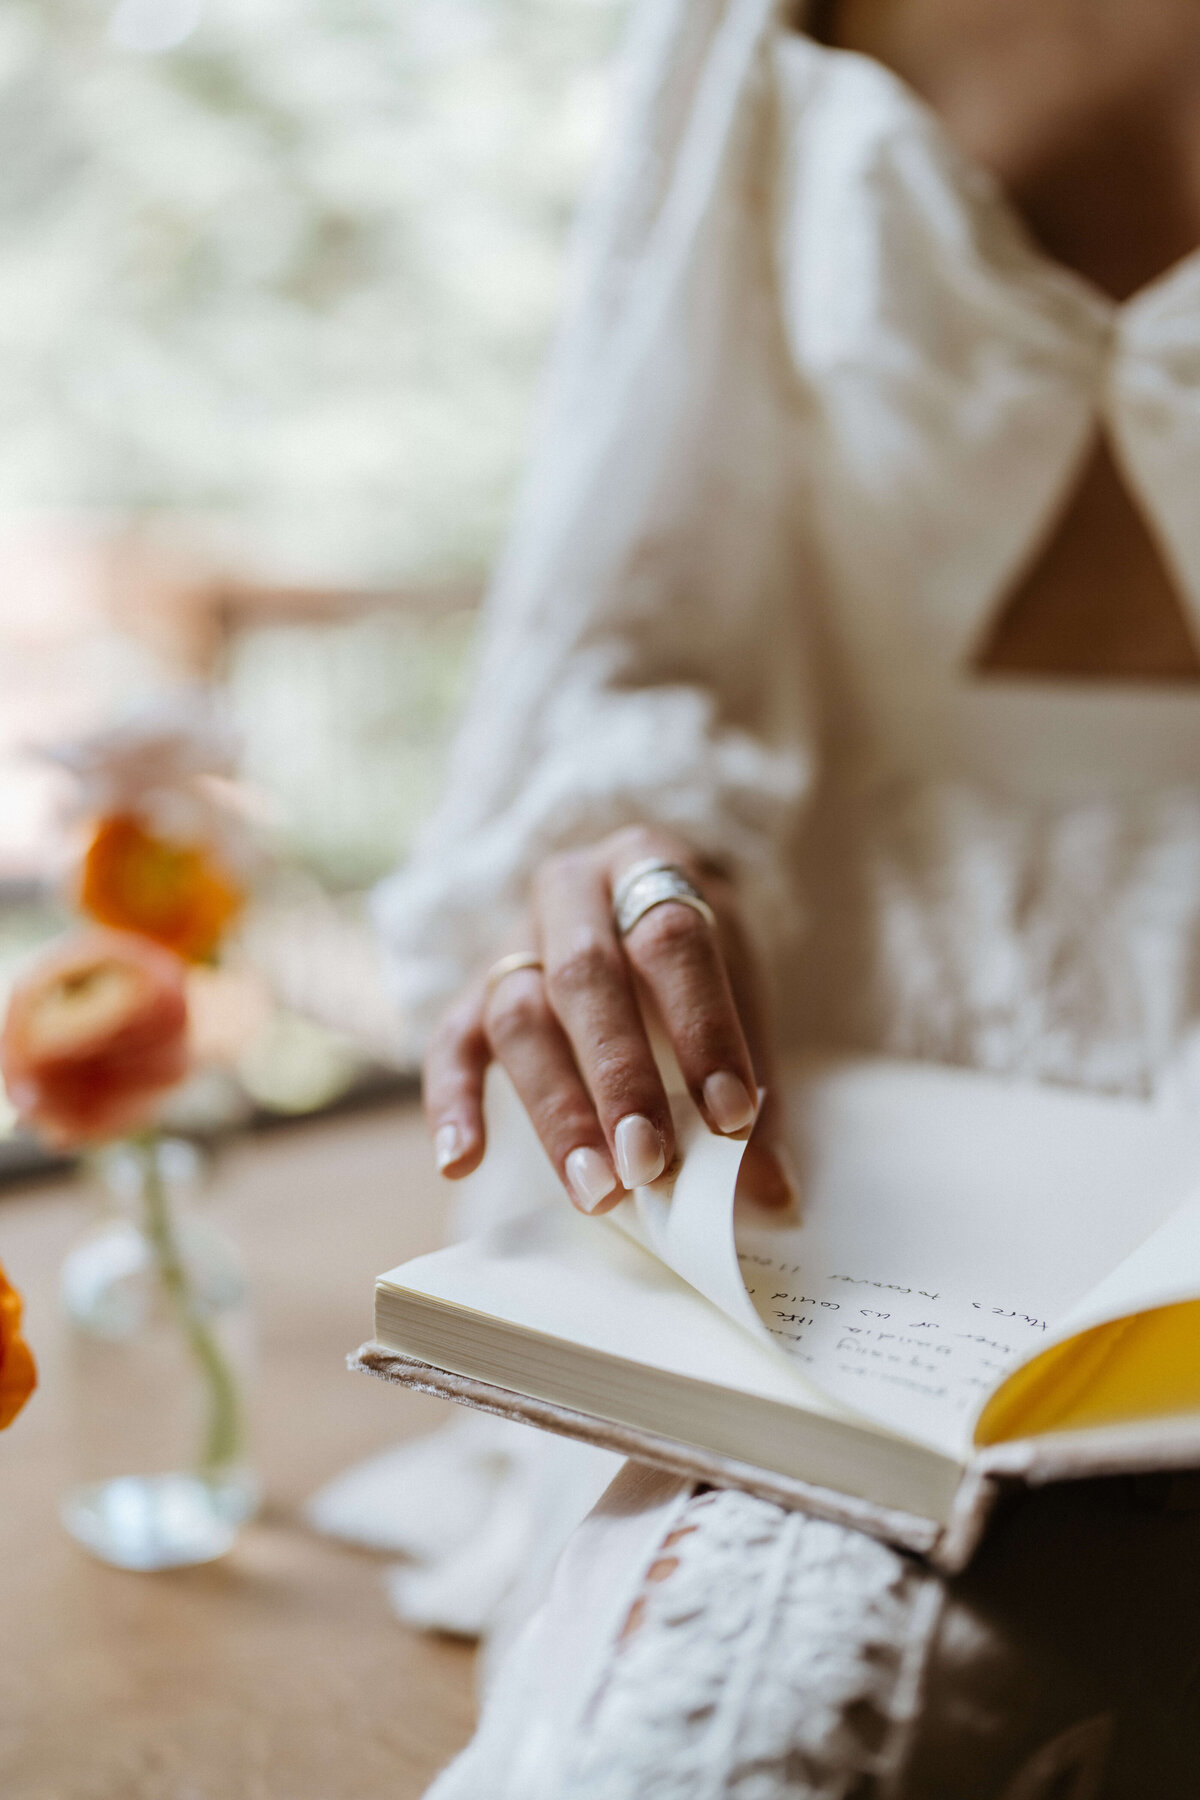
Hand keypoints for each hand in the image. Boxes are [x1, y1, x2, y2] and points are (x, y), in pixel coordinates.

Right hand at [423, 826, 795, 1214]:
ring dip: (555, 1108)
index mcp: (649, 863)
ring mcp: (515, 936)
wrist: (635, 899)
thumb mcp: (739, 992)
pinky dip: (452, 1102)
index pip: (673, 940)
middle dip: (619, 1077)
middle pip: (584, 976)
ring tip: (594, 1188)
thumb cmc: (694, 959)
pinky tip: (461, 1163)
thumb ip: (754, 1089)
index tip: (732, 1118)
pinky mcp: (473, 987)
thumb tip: (774, 1192)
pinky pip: (451, 1041)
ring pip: (517, 1014)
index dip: (703, 1029)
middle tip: (648, 1164)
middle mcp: (573, 890)